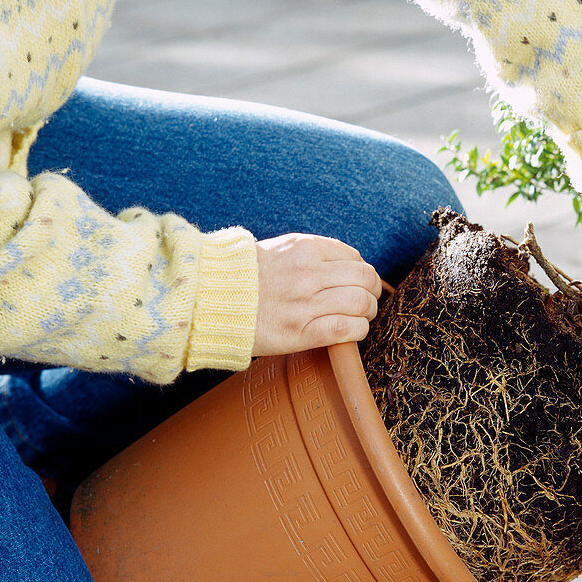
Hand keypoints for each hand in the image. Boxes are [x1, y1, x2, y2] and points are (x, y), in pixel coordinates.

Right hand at [252, 233, 381, 354]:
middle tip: (367, 301)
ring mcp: (305, 303)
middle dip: (372, 292)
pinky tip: (352, 330)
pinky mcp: (300, 332)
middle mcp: (308, 273)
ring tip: (362, 317)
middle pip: (365, 279)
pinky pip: (347, 329)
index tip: (358, 283)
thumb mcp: (279, 249)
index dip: (362, 272)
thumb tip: (346, 264)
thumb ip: (312, 253)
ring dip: (369, 312)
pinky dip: (358, 330)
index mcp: (305, 248)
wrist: (208, 300)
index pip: (354, 257)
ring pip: (361, 303)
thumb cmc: (244, 277)